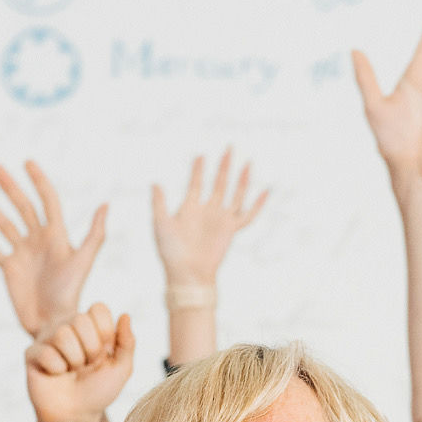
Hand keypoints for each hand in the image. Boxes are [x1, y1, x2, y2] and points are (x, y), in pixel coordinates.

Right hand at [0, 160, 105, 336]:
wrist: (53, 322)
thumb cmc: (72, 293)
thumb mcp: (83, 261)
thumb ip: (94, 233)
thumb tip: (105, 203)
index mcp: (57, 235)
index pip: (48, 200)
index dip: (39, 181)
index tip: (28, 162)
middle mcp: (39, 240)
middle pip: (23, 206)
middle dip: (9, 186)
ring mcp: (23, 253)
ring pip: (4, 224)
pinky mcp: (9, 268)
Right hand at [26, 303, 134, 421]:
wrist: (75, 417)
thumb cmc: (98, 392)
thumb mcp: (121, 369)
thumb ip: (127, 342)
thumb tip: (125, 315)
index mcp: (90, 326)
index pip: (99, 309)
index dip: (105, 334)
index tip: (104, 354)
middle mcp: (67, 327)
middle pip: (80, 319)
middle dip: (90, 349)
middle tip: (86, 365)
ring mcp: (47, 338)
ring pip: (62, 335)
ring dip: (74, 361)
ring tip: (71, 371)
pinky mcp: (31, 353)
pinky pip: (47, 353)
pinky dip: (57, 370)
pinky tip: (56, 376)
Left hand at [152, 149, 266, 285]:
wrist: (186, 274)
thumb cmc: (171, 252)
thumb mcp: (161, 224)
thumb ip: (158, 203)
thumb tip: (155, 182)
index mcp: (190, 208)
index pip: (196, 183)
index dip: (198, 169)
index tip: (200, 155)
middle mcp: (208, 211)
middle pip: (219, 183)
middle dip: (224, 166)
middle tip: (229, 147)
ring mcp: (221, 220)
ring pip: (235, 194)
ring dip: (241, 179)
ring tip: (248, 162)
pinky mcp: (231, 230)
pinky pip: (248, 215)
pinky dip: (257, 204)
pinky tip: (265, 191)